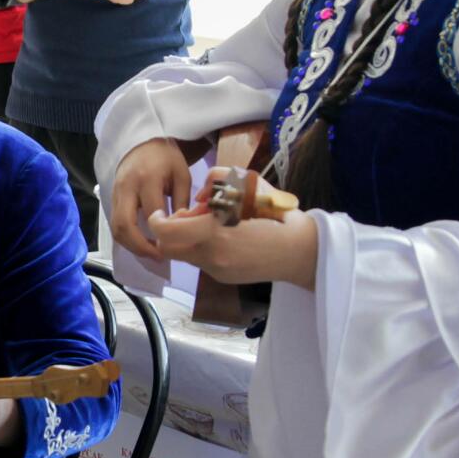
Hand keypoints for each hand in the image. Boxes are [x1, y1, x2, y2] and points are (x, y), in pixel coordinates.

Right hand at [110, 138, 197, 260]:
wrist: (142, 143)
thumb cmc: (166, 159)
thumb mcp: (182, 175)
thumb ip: (181, 202)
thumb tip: (180, 229)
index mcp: (147, 178)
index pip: (152, 213)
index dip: (161, 233)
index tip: (172, 247)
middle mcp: (126, 187)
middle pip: (124, 225)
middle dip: (139, 246)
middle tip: (157, 257)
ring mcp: (115, 193)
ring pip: (116, 227)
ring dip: (131, 245)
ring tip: (150, 253)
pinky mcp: (111, 198)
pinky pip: (114, 223)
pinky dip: (126, 238)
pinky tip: (141, 243)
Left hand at [143, 187, 319, 287]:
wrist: (301, 251)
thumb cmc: (277, 214)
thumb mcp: (250, 185)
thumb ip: (218, 180)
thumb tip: (198, 197)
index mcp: (216, 231)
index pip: (166, 232)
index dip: (157, 221)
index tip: (160, 213)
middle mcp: (212, 255)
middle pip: (167, 248)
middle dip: (170, 232)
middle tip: (187, 218)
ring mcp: (217, 270)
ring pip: (183, 255)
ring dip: (187, 240)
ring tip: (209, 226)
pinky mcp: (223, 277)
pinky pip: (200, 262)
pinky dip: (203, 249)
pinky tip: (224, 239)